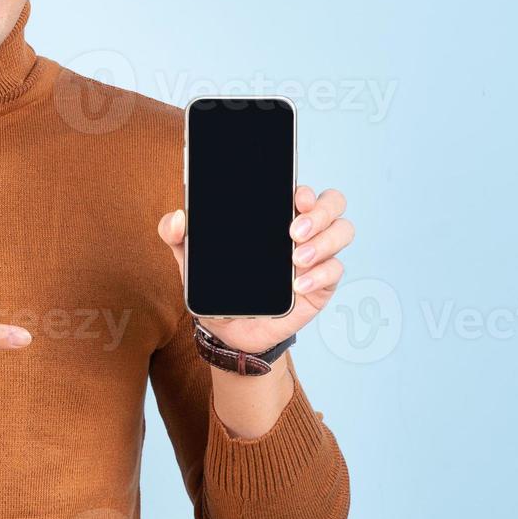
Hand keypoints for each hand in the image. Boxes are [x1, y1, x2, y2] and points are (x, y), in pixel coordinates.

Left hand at [156, 185, 354, 353]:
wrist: (228, 329)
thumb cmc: (217, 284)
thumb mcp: (191, 259)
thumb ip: (175, 235)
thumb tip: (177, 218)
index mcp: (275, 215)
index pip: (302, 189)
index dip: (306, 189)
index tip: (296, 197)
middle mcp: (302, 229)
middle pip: (332, 204)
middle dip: (319, 212)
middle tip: (293, 232)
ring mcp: (316, 256)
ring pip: (342, 232)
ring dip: (324, 242)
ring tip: (296, 260)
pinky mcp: (321, 284)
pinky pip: (335, 271)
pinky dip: (320, 275)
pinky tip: (298, 285)